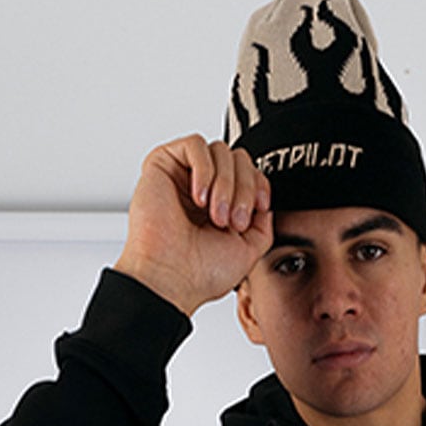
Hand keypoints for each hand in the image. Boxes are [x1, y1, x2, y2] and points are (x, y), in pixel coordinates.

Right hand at [114, 135, 272, 316]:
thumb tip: (264, 200)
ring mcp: (182, 177)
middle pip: (238, 158)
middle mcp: (201, 190)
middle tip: (233, 220)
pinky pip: (195, 145)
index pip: (248, 173)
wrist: (172, 280)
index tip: (260, 206)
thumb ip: (262, 222)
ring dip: (226, 183)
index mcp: (219, 206)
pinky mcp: (161, 166)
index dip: (259, 184)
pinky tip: (199, 197)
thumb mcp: (249, 249)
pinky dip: (205, 169)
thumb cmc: (200, 273)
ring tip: (215, 215)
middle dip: (244, 188)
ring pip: (220, 151)